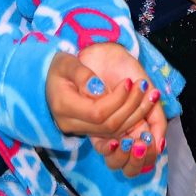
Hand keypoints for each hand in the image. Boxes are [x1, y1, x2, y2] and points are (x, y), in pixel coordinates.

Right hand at [45, 48, 163, 174]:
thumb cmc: (57, 68)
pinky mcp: (88, 131)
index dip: (118, 100)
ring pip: (113, 132)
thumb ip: (82, 74)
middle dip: (130, 107)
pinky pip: (112, 131)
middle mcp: (71, 124)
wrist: (45, 81)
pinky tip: (143, 107)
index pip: (98, 113)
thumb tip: (99, 88)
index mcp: (64, 107)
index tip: (129, 81)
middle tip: (144, 86)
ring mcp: (79, 130)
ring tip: (150, 95)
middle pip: (108, 126)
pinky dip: (129, 120)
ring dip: (135, 115)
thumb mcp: (66, 63)